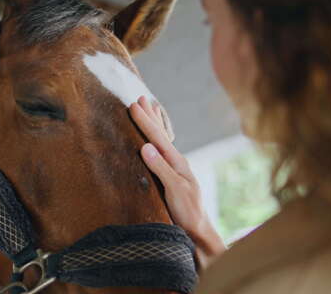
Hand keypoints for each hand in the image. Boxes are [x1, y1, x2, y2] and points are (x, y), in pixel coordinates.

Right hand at [130, 96, 225, 267]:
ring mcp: (174, 169)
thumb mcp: (174, 190)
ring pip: (162, 140)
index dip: (145, 121)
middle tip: (139, 98)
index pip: (158, 138)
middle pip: (161, 134)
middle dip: (149, 117)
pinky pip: (162, 151)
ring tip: (150, 108)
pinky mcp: (170, 177)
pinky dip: (157, 139)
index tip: (134, 106)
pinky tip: (153, 138)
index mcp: (177, 162)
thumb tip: (145, 146)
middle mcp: (176, 162)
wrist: (197, 230)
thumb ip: (161, 168)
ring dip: (155, 124)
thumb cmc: (187, 212)